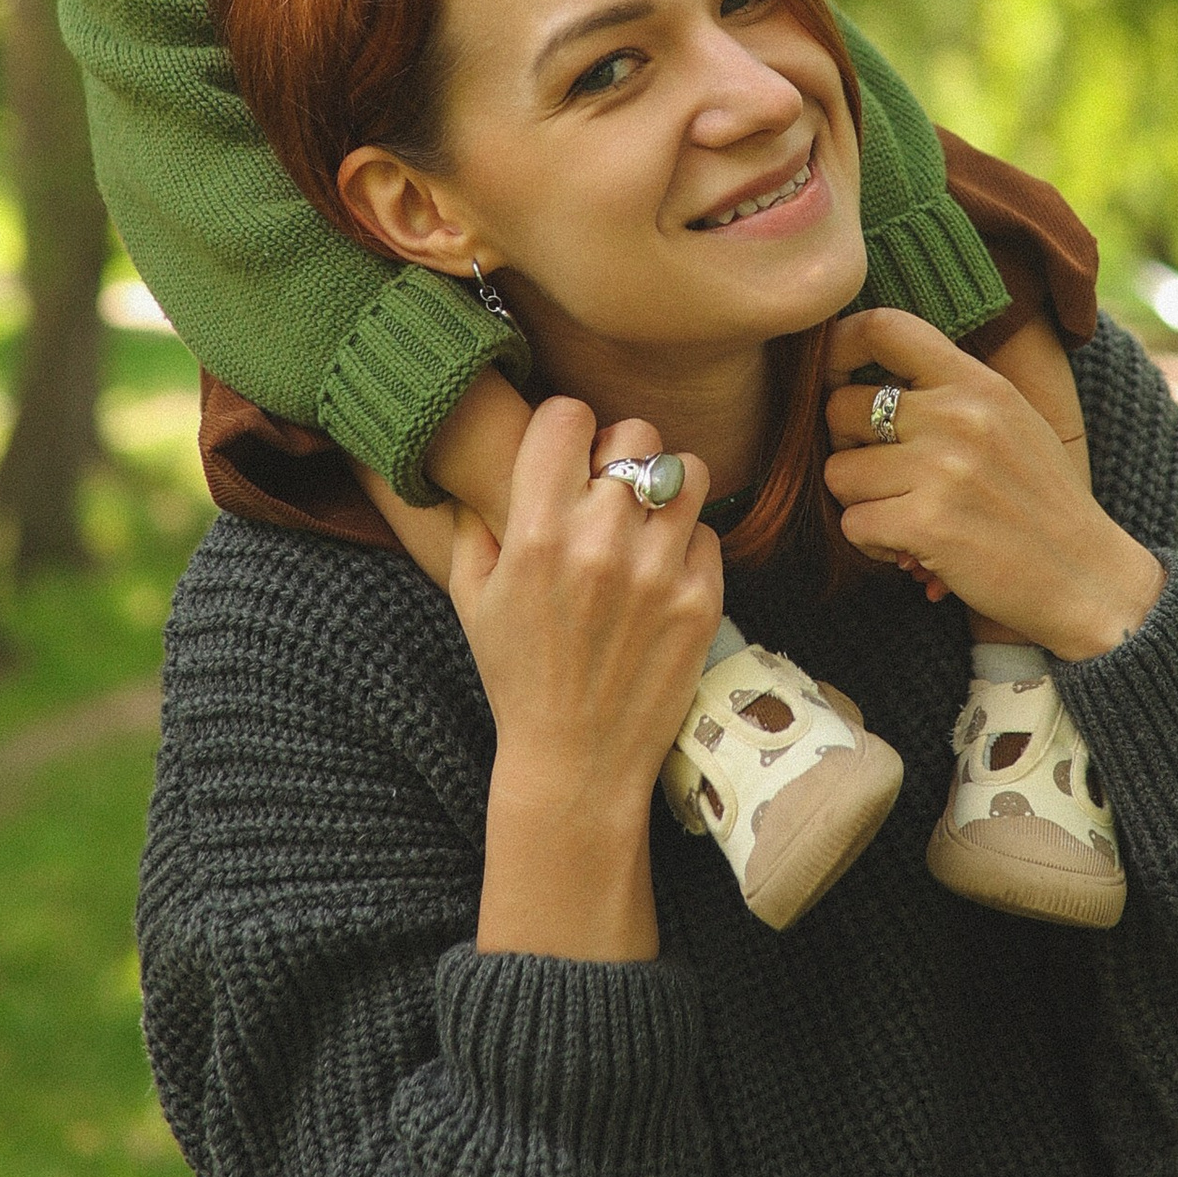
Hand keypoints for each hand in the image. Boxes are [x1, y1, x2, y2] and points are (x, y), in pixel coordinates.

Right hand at [450, 400, 720, 957]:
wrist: (577, 761)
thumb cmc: (518, 677)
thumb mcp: (471, 600)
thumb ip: (472, 526)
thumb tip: (469, 476)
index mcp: (536, 532)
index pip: (568, 415)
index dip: (566, 427)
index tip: (566, 453)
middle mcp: (600, 542)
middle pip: (637, 434)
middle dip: (621, 453)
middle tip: (610, 490)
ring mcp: (658, 570)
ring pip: (686, 472)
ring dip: (665, 489)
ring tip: (645, 523)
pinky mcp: (701, 600)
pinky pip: (707, 533)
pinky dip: (687, 545)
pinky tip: (663, 575)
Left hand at [822, 307, 1162, 659]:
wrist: (1087, 578)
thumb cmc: (1040, 502)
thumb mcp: (1011, 420)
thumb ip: (950, 391)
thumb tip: (865, 373)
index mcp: (979, 384)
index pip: (884, 327)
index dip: (839, 348)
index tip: (838, 381)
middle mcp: (959, 417)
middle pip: (840, 408)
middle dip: (849, 448)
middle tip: (886, 478)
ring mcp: (942, 470)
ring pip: (838, 472)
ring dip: (862, 503)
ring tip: (908, 517)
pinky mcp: (927, 525)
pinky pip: (852, 524)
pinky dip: (873, 544)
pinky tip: (912, 550)